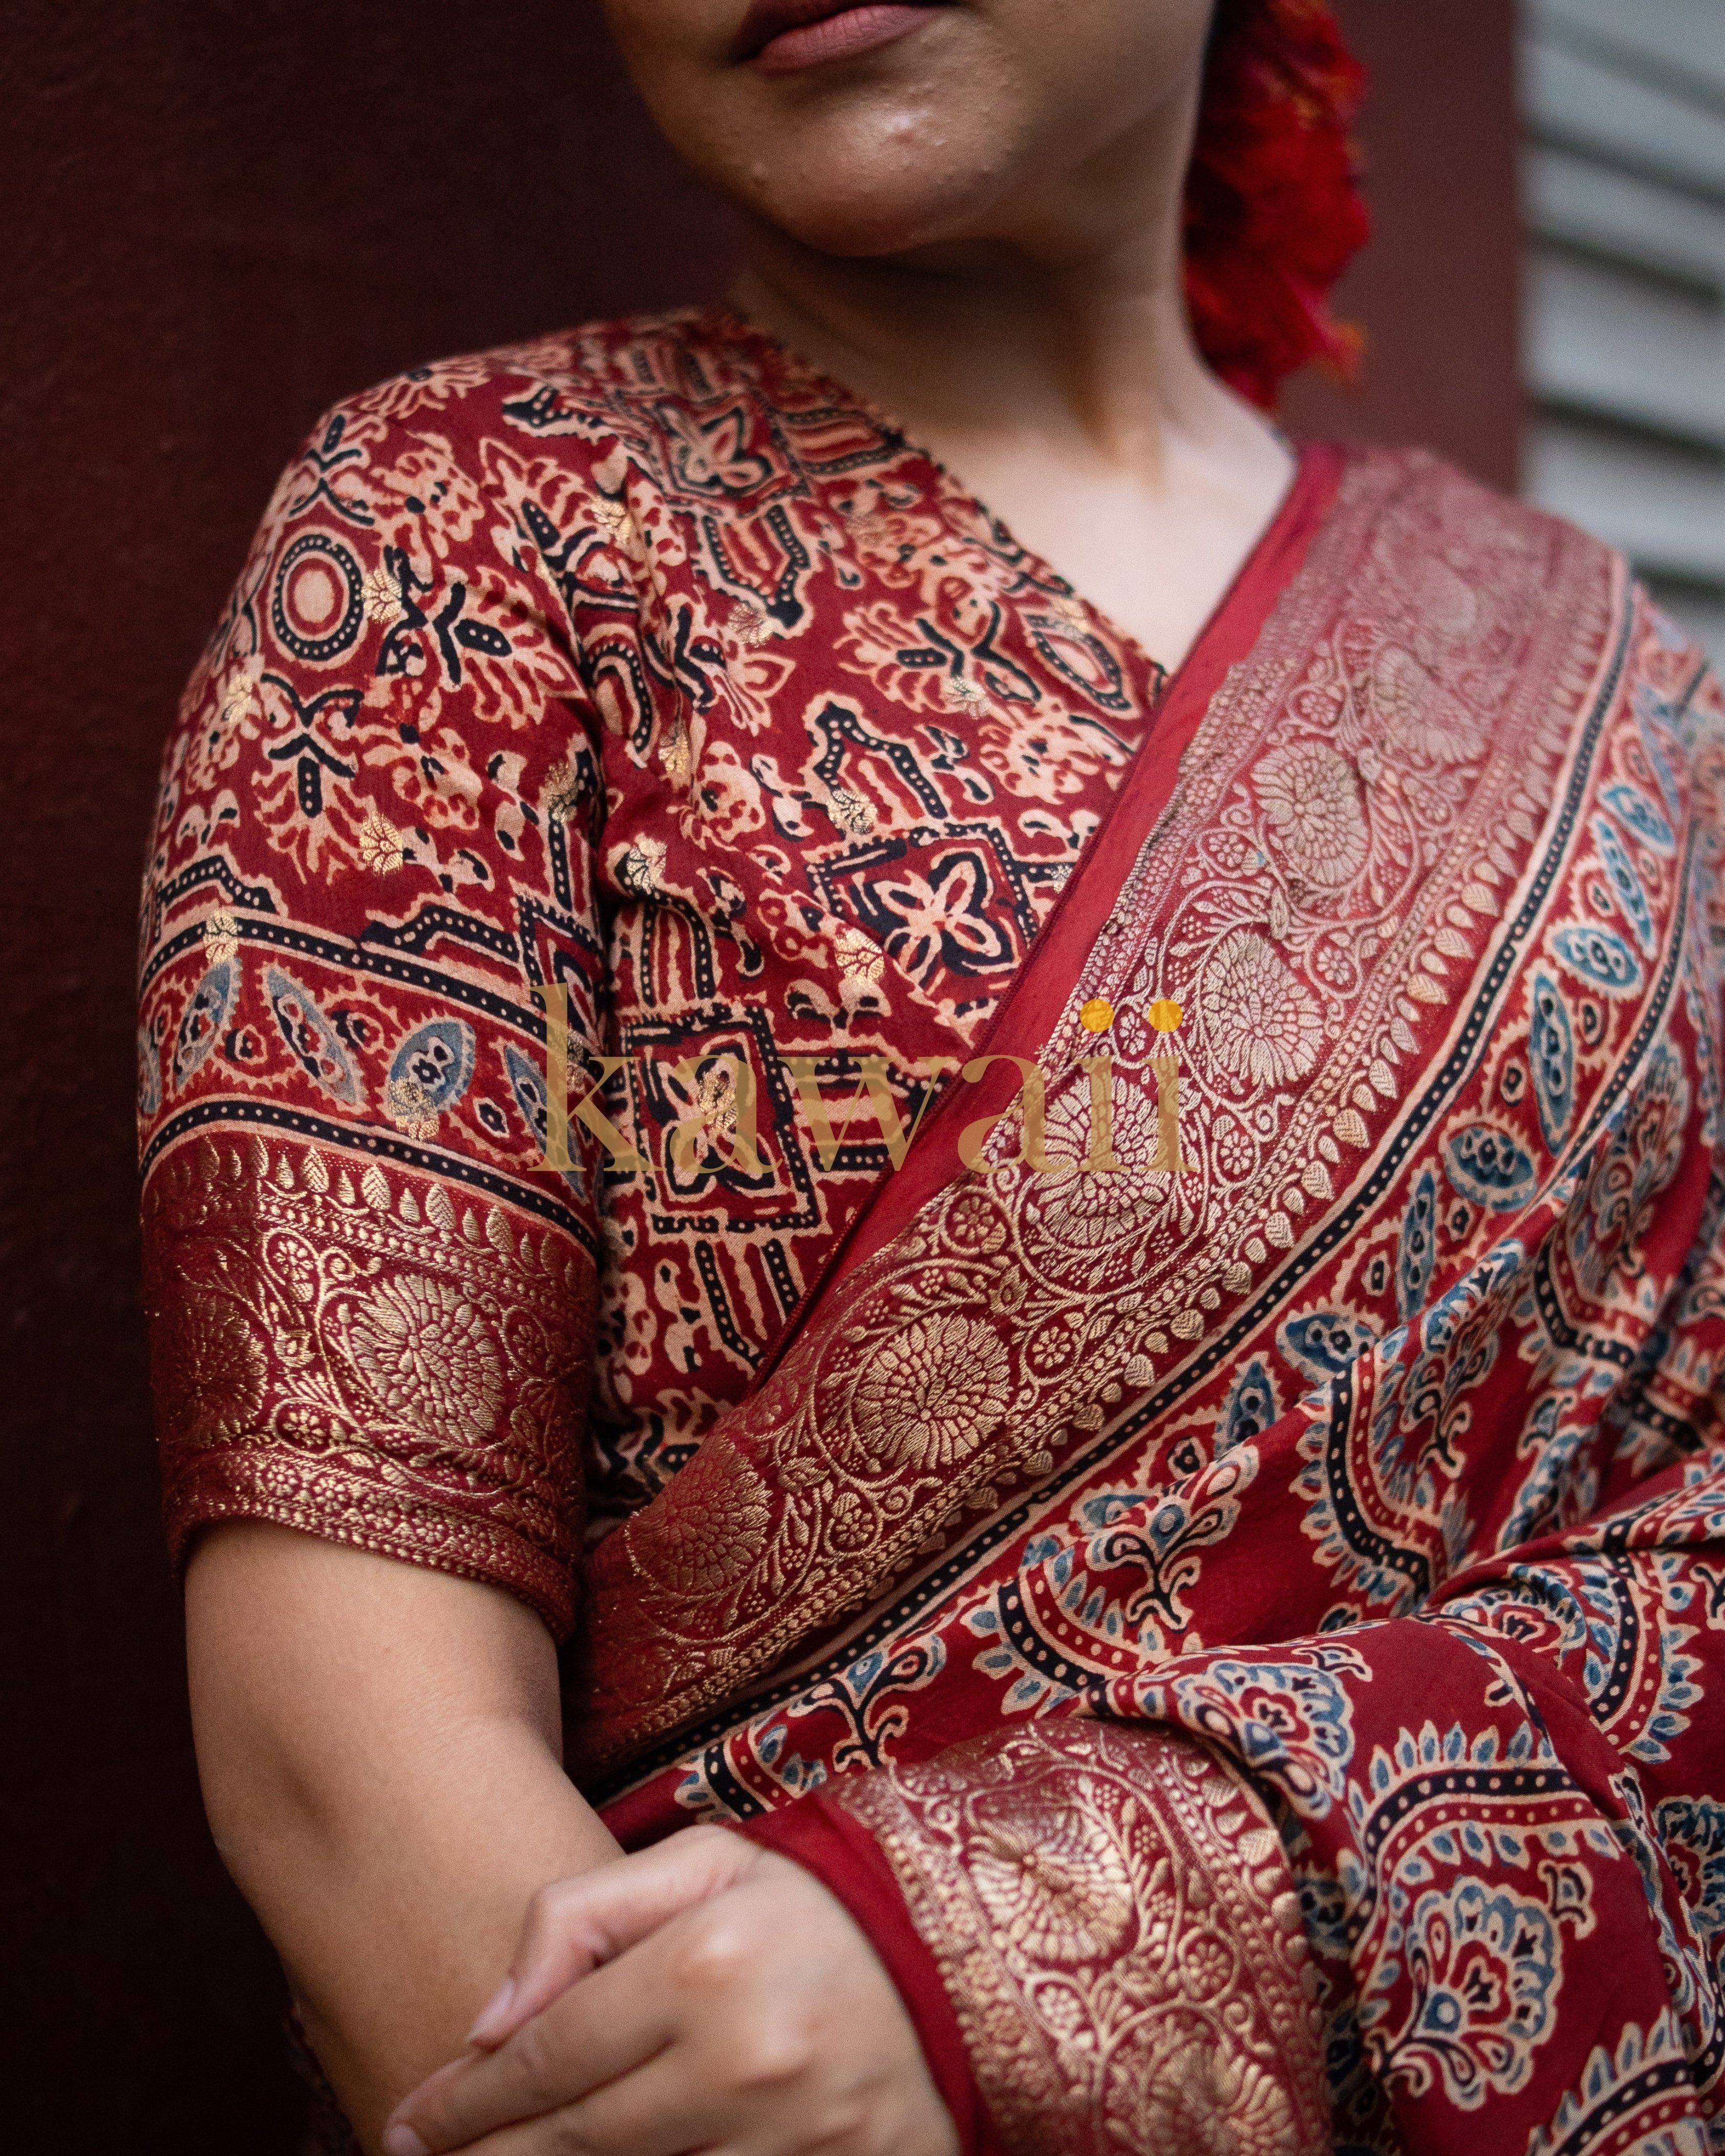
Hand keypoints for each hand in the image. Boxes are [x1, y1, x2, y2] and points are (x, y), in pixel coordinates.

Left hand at [382, 1824, 960, 2155]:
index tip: (408, 2125)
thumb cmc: (809, 1905)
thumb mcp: (700, 1865)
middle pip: (571, 2140)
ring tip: (514, 2155)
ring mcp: (792, 2141)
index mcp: (704, 1966)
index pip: (546, 2057)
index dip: (464, 2102)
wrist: (960, 1961)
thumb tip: (485, 2025)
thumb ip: (580, 1921)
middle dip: (490, 2154)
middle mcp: (745, 2061)